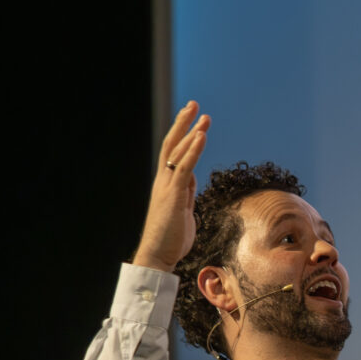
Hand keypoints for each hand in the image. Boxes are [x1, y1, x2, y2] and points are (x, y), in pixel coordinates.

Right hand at [132, 101, 209, 271]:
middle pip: (172, 144)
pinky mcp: (173, 194)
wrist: (158, 254)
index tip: (194, 121)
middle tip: (194, 105)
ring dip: (191, 131)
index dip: (184, 135)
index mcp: (166, 184)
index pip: (174, 153)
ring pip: (177, 151)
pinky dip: (193, 149)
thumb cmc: (170, 238)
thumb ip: (185, 193)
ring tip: (203, 116)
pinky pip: (184, 166)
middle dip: (183, 123)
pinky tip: (201, 136)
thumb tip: (191, 179)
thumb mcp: (183, 210)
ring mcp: (167, 186)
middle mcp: (163, 181)